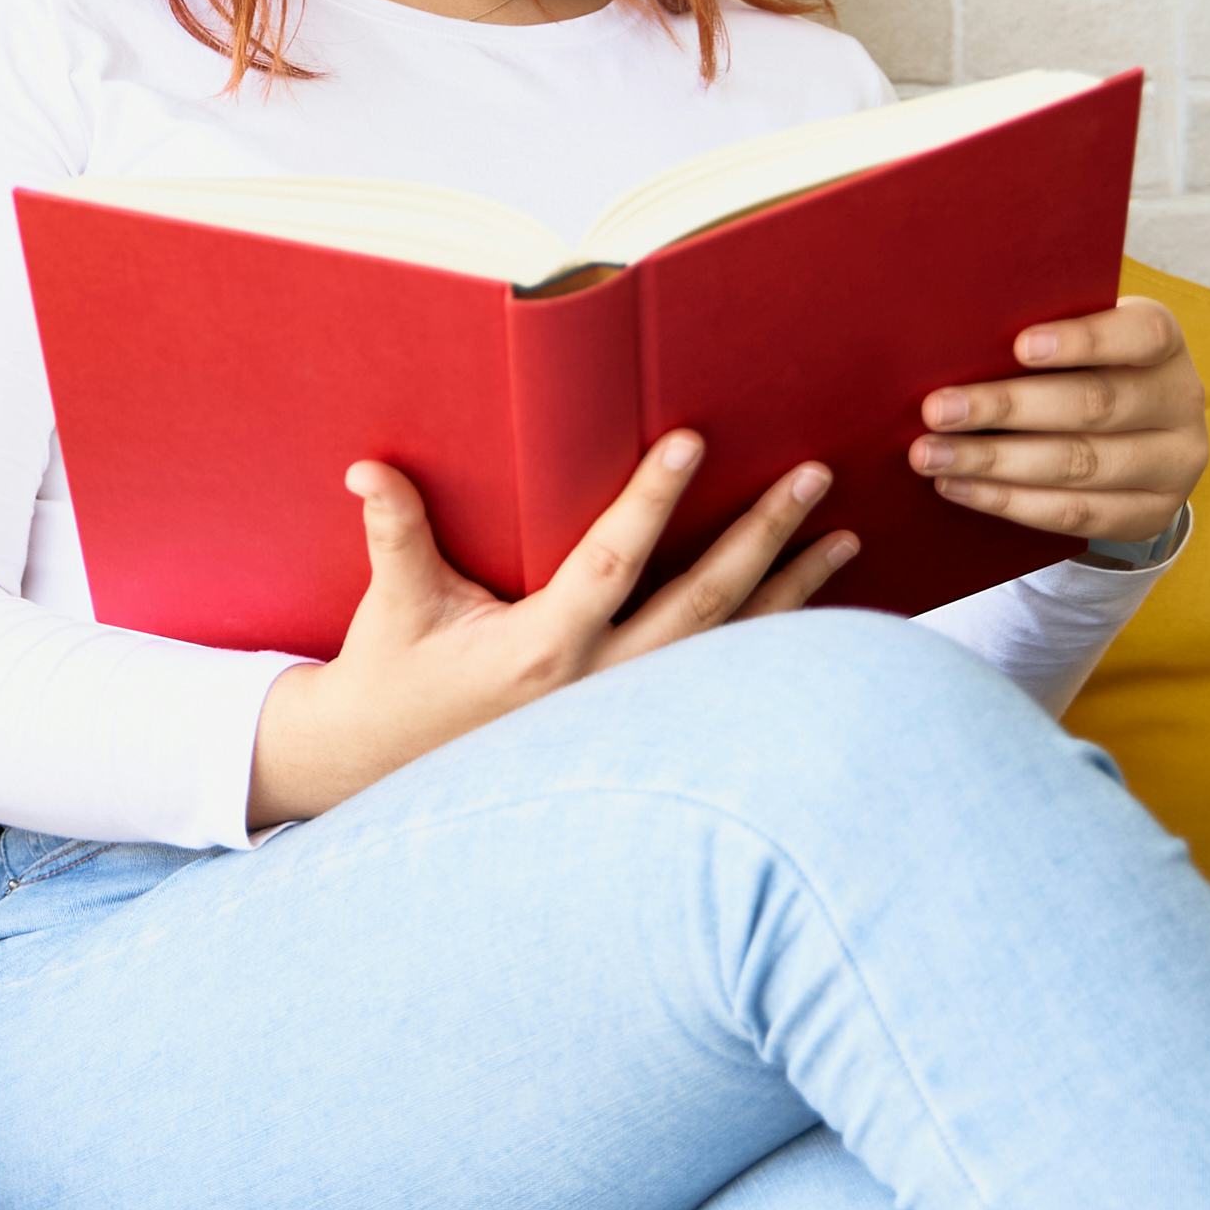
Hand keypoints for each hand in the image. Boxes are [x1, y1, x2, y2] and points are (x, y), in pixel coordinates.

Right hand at [246, 428, 860, 831]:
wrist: (388, 767)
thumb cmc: (392, 678)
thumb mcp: (393, 605)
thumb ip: (394, 531)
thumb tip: (364, 468)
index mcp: (541, 650)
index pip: (612, 562)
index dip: (652, 500)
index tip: (692, 442)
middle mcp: (599, 686)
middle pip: (702, 603)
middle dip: (763, 536)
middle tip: (811, 476)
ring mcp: (628, 716)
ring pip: (729, 648)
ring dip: (790, 591)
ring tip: (844, 539)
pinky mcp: (641, 732)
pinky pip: (724, 683)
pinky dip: (774, 645)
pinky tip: (816, 610)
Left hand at [908, 293, 1207, 545]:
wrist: (1131, 437)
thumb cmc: (1078, 369)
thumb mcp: (1075, 342)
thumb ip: (1035, 336)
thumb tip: (950, 339)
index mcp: (1164, 342)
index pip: (1140, 335)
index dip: (1083, 340)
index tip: (1019, 345)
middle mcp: (1180, 400)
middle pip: (1094, 405)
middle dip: (1006, 408)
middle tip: (936, 410)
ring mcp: (1174, 464)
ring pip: (1079, 465)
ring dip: (993, 462)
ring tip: (929, 455)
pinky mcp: (1152, 514)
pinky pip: (1075, 514)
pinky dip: (1009, 501)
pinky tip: (957, 487)